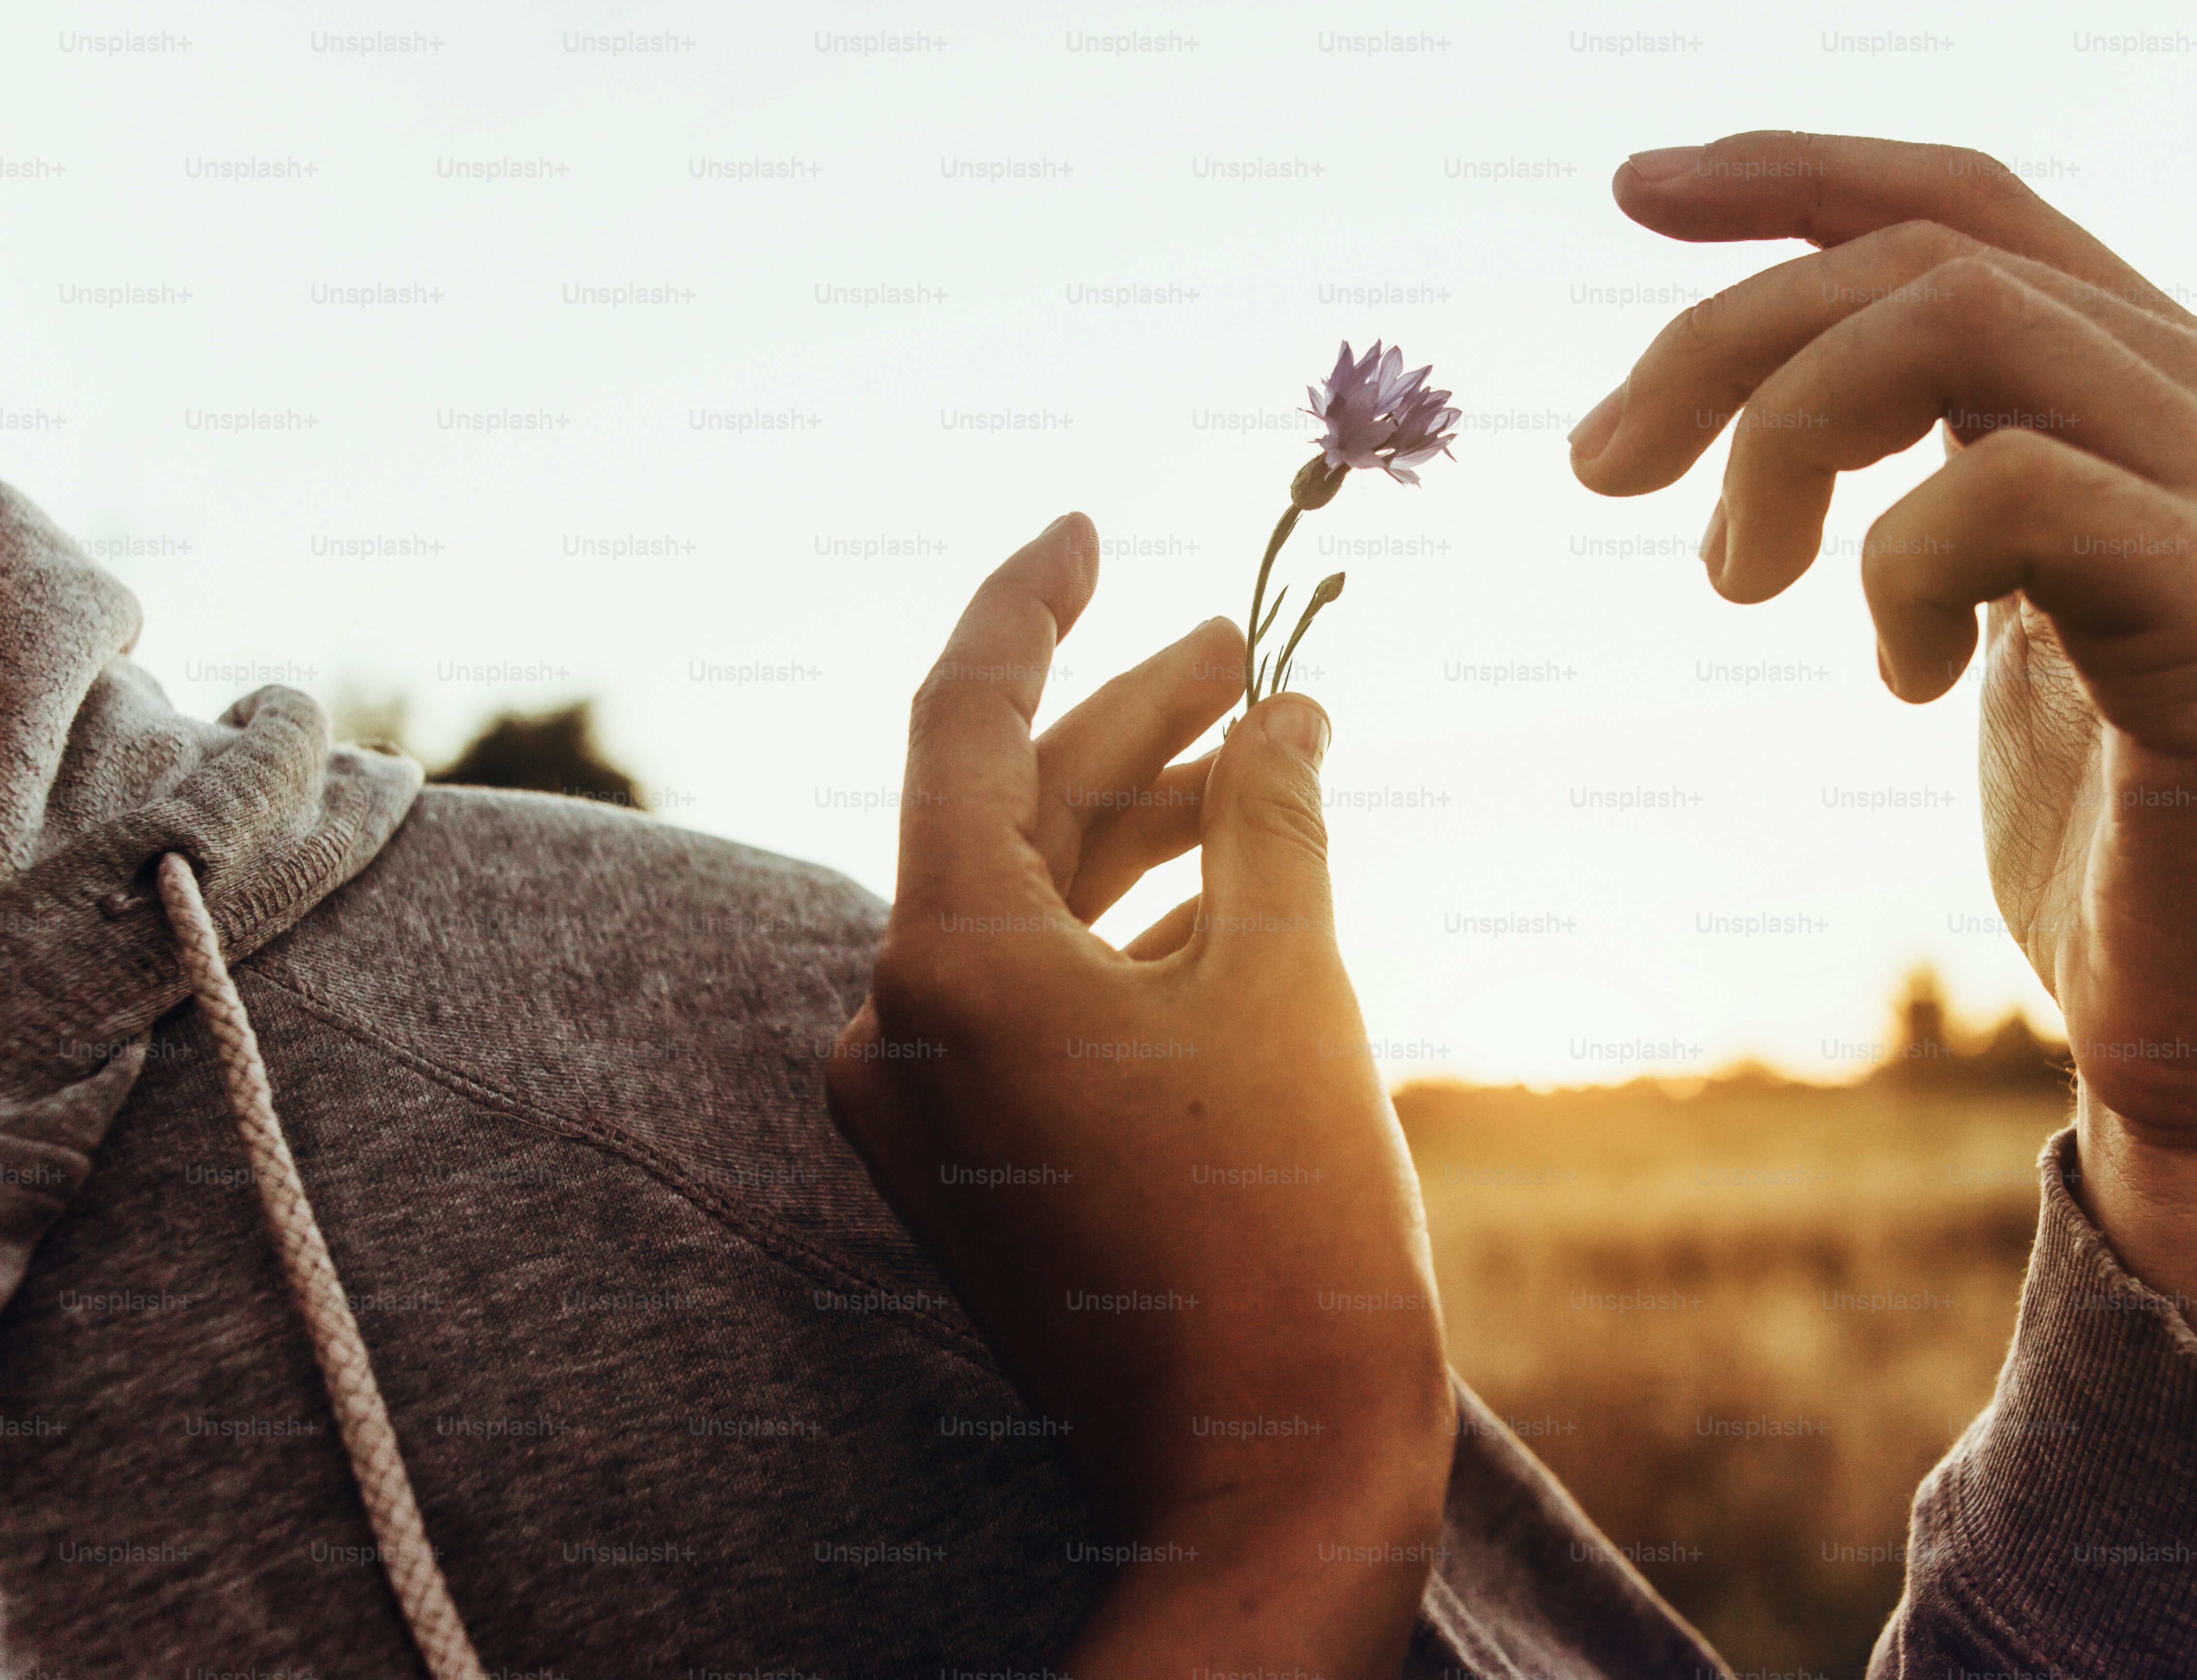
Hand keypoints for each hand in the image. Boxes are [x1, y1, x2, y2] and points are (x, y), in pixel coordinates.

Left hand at [826, 513, 1452, 1674]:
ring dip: (1148, 824)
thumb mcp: (1290, 978)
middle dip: (1135, 720)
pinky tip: (1231, 883)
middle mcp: (903, 1028)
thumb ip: (1273, 815)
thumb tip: (1284, 711)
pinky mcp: (977, 1162)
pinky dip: (1132, 933)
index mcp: (947, 965)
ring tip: (1262, 742)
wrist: (1266, 1469)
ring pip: (1038, 910)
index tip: (1087, 527)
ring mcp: (932, 1105)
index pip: (964, 720)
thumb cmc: (1286, 1226)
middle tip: (1242, 645)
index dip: (1030, 605)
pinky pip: (1045, 1002)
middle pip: (1015, 815)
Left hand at [1569, 132, 2196, 1390]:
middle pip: (1923, 252)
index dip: (1791, 171)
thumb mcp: (1985, 603)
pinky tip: (1904, 678)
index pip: (1962, 201)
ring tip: (1736, 578)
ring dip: (1787, 437)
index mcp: (2150, 386)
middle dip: (1722, 339)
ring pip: (1960, 325)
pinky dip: (1901, 570)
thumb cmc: (2093, 819)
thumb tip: (1781, 390)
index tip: (1631, 192)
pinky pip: (2014, 490)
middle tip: (1601, 470)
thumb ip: (1940, 467)